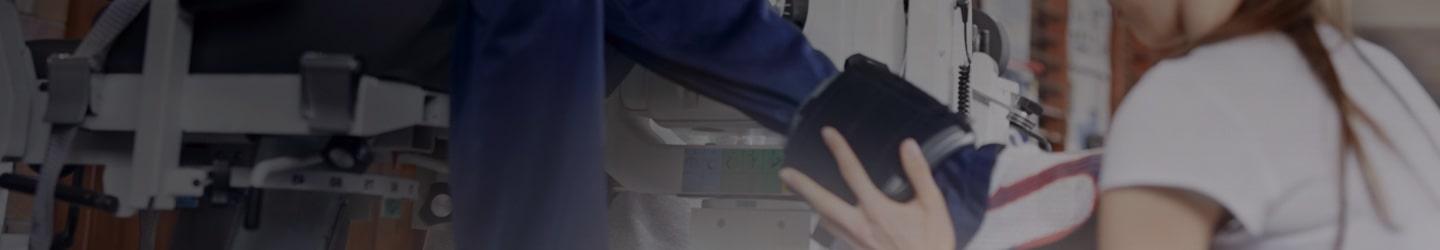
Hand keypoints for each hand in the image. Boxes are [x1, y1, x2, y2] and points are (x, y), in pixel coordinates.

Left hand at [780, 127, 955, 249]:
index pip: (852, 173)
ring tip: (798, 191)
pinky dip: (825, 220)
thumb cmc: (930, 245)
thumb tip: (909, 147)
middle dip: (803, 186)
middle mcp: (860, 226)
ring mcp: (854, 241)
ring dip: (810, 203)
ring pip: (824, 220)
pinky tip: (824, 215)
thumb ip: (919, 174)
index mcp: (877, 210)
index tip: (828, 134)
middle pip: (823, 202)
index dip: (839, 150)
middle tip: (786, 173)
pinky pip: (833, 233)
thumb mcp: (933, 206)